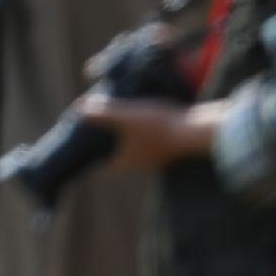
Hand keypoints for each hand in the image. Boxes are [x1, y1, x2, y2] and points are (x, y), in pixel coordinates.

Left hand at [76, 95, 216, 174]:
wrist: (195, 131)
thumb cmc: (157, 127)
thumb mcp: (125, 117)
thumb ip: (102, 114)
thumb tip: (80, 109)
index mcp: (124, 162)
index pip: (99, 163)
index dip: (89, 153)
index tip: (81, 141)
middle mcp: (139, 165)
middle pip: (114, 156)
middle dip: (104, 144)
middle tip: (95, 127)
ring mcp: (155, 159)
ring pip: (131, 150)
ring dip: (122, 138)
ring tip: (115, 120)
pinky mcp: (167, 149)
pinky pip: (146, 144)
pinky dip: (138, 134)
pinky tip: (139, 119)